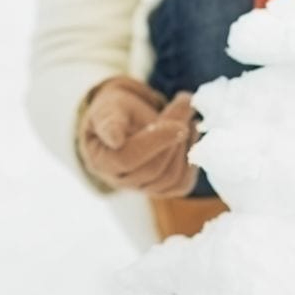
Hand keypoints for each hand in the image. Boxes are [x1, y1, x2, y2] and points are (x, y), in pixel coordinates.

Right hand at [78, 76, 198, 196]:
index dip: (155, 142)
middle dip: (174, 136)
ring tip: (189, 116)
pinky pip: (181, 184)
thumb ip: (110, 121)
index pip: (127, 158)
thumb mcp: (107, 108)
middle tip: (186, 105)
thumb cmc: (113, 112)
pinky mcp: (161, 189)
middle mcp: (120, 180)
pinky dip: (192, 159)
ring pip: (170, 176)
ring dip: (186, 145)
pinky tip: (192, 134)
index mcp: (101, 160)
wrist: (124, 121)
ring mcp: (141, 187)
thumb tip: (115, 139)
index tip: (179, 125)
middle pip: (154, 168)